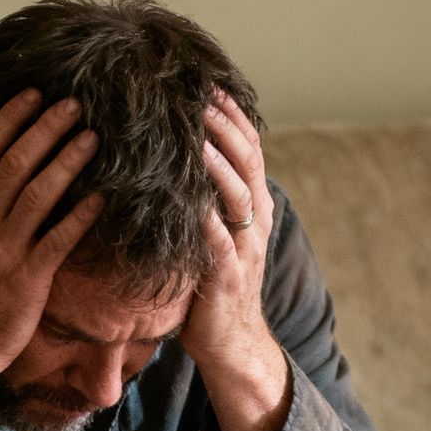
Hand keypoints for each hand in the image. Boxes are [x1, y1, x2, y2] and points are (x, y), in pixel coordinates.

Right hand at [0, 89, 103, 382]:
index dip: (9, 119)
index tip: (32, 95)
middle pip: (15, 163)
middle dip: (46, 129)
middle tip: (73, 105)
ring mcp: (3, 251)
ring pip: (38, 194)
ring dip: (67, 162)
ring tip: (92, 139)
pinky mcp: (28, 279)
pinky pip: (59, 239)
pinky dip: (80, 216)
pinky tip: (101, 196)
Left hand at [183, 89, 277, 366]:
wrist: (232, 345)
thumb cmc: (212, 286)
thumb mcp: (215, 235)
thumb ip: (205, 200)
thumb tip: (176, 157)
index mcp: (254, 208)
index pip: (250, 149)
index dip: (233, 116)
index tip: (210, 85)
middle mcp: (255, 223)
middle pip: (247, 162)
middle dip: (226, 127)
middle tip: (201, 95)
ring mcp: (244, 249)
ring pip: (238, 195)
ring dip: (218, 163)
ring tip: (195, 134)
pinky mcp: (226, 277)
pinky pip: (218, 240)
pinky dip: (205, 216)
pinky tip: (188, 197)